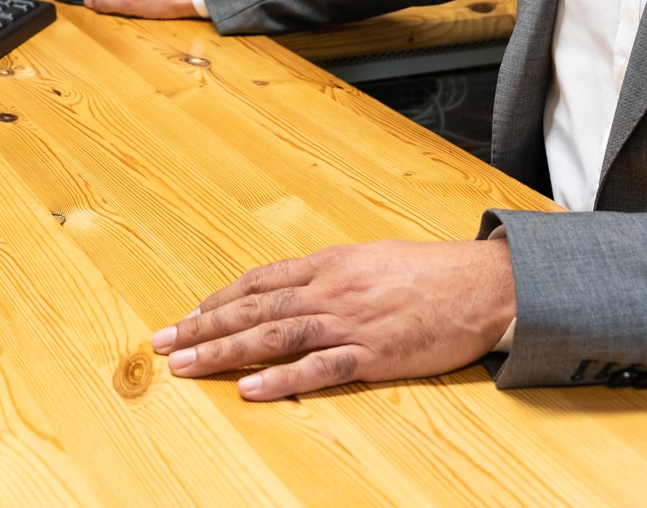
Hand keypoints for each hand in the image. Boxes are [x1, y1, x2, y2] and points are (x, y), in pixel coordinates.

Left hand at [151, 238, 515, 400]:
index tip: (187, 317)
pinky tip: (249, 389)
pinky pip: (318, 369)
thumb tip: (296, 287)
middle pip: (253, 309)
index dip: (218, 300)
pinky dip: (280, 380)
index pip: (259, 282)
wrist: (483, 284)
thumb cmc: (431, 272)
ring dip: (224, 352)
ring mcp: (350, 322)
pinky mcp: (374, 354)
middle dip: (202, 327)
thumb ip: (332, 274)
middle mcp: (330, 289)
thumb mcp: (372, 258)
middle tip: (163, 343)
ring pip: (274, 338)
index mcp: (328, 264)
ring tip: (187, 365)